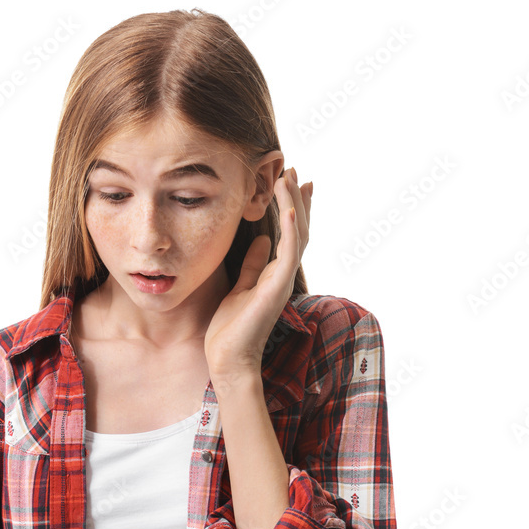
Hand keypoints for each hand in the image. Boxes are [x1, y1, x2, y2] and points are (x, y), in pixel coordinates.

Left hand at [204, 167, 311, 377]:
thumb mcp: (240, 287)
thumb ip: (252, 264)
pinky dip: (291, 229)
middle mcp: (283, 273)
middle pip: (299, 229)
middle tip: (294, 171)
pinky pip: (290, 252)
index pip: (290, 234)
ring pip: (298, 234)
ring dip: (294, 204)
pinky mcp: (277, 286)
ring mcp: (283, 279)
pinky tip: (289, 208)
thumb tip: (261, 240)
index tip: (290, 181)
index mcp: (275, 273)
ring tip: (289, 176)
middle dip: (297, 199)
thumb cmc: (230, 329)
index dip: (292, 207)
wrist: (228, 358)